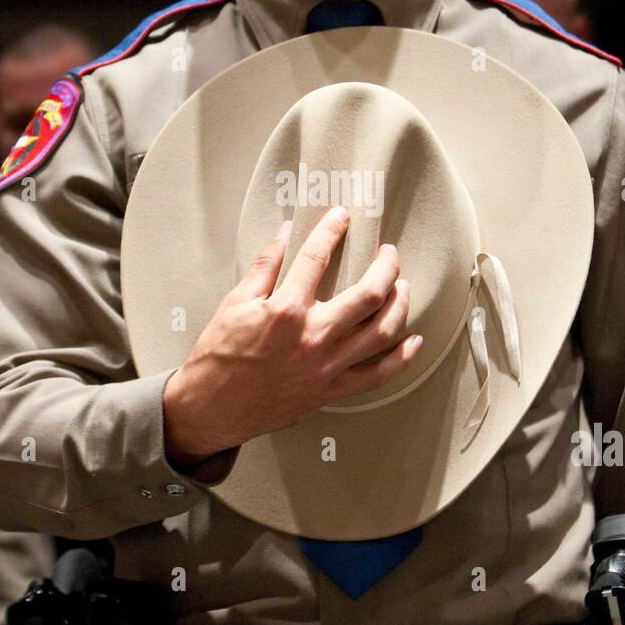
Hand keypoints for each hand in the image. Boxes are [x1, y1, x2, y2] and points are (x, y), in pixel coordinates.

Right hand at [163, 206, 421, 463]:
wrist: (211, 408)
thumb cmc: (218, 356)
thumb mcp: (235, 302)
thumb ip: (265, 265)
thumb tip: (286, 231)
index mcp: (286, 310)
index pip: (317, 257)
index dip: (332, 230)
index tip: (342, 215)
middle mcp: (313, 336)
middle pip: (369, 294)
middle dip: (386, 267)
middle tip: (389, 253)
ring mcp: (326, 366)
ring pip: (381, 332)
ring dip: (400, 305)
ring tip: (403, 286)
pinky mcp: (330, 390)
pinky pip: (378, 376)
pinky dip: (401, 359)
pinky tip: (413, 341)